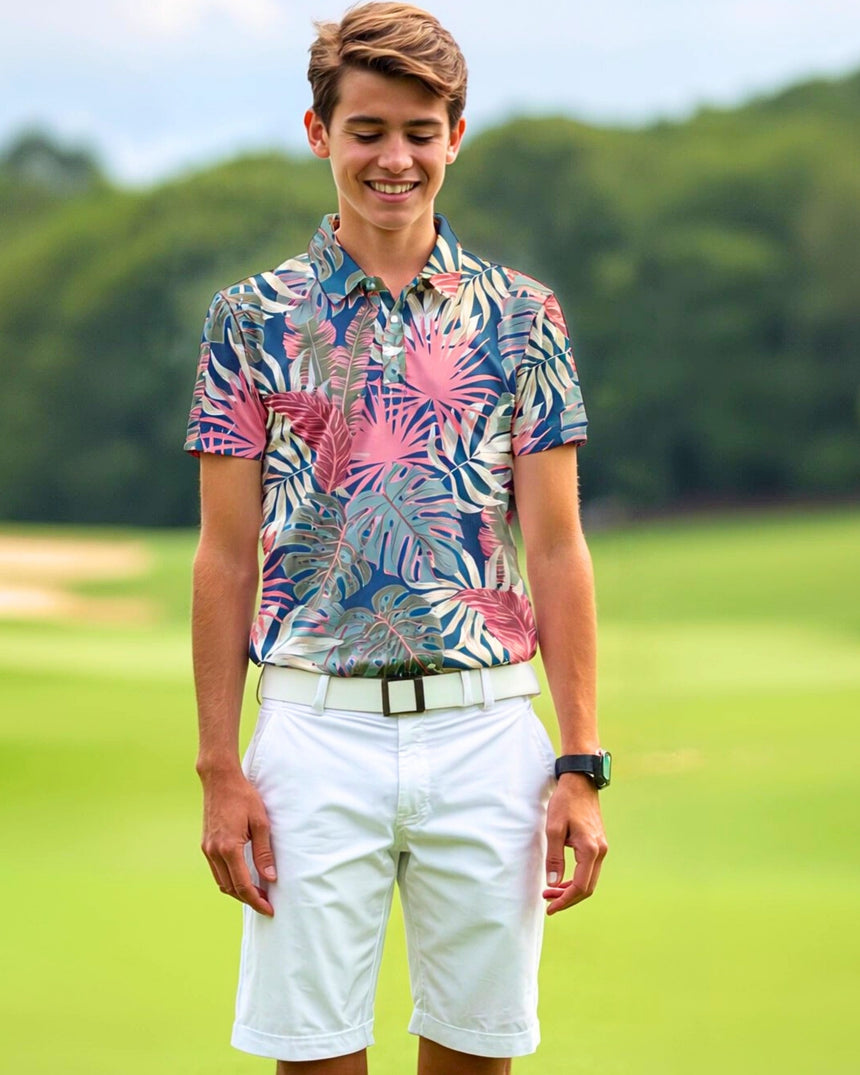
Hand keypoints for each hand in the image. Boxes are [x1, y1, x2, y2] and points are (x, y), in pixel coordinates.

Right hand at [199, 767, 276, 915]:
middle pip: (230, 888)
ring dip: (237, 891)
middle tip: (266, 903)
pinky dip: (229, 879)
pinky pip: (216, 871)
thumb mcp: (260, 822)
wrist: (219, 780)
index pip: (243, 885)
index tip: (269, 909)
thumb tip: (270, 878)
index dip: (257, 900)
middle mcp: (214, 852)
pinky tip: (242, 877)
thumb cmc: (243, 797)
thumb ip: (264, 852)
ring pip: (221, 882)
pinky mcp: (205, 844)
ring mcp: (207, 849)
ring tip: (256, 893)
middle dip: (248, 899)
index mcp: (229, 848)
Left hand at [542, 773, 607, 914]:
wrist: (580, 782)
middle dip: (568, 898)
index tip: (550, 908)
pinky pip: (589, 869)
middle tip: (548, 902)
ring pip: (589, 880)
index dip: (565, 901)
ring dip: (572, 890)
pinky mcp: (598, 844)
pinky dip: (577, 879)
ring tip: (551, 892)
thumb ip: (554, 858)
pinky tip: (562, 879)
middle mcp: (600, 851)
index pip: (580, 887)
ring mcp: (601, 848)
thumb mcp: (553, 829)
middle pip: (587, 888)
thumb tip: (553, 883)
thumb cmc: (565, 802)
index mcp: (590, 850)